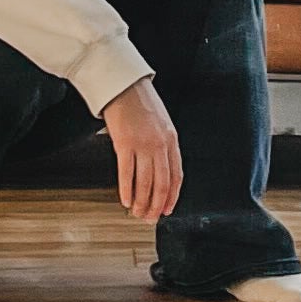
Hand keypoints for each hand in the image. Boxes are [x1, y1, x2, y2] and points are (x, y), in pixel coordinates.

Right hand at [103, 77, 182, 222]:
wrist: (123, 84)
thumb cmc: (140, 101)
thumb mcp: (161, 122)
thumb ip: (162, 144)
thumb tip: (159, 169)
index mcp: (172, 139)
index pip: (176, 176)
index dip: (172, 197)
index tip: (167, 209)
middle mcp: (160, 144)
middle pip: (162, 183)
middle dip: (156, 205)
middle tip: (150, 218)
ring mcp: (143, 144)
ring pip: (145, 182)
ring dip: (141, 202)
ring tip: (137, 212)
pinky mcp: (124, 143)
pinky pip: (127, 174)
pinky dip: (127, 190)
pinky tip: (126, 200)